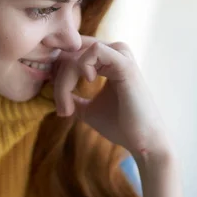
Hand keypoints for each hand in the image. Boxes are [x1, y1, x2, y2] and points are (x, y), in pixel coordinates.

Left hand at [53, 37, 192, 196]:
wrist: (149, 147)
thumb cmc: (121, 131)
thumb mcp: (88, 112)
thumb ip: (72, 98)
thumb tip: (47, 96)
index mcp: (107, 65)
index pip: (72, 52)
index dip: (56, 69)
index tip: (48, 97)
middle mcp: (115, 57)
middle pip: (72, 48)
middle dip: (57, 73)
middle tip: (56, 105)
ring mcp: (121, 60)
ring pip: (79, 50)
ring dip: (65, 78)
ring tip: (66, 107)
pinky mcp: (125, 68)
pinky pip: (93, 56)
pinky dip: (77, 75)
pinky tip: (76, 100)